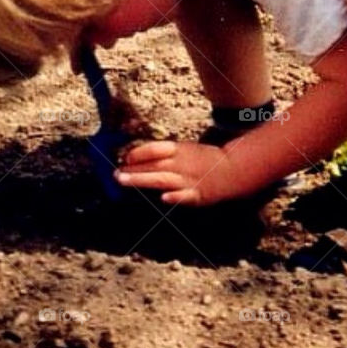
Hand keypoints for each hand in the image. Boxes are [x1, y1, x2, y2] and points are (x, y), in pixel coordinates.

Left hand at [114, 139, 241, 205]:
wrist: (232, 170)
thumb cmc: (202, 159)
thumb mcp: (185, 149)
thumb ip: (163, 154)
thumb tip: (135, 157)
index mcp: (179, 150)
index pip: (155, 149)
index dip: (138, 153)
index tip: (124, 158)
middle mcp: (182, 164)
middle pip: (153, 165)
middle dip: (133, 169)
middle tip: (115, 174)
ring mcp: (189, 180)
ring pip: (162, 180)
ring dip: (142, 180)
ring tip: (124, 181)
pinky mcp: (197, 195)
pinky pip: (185, 196)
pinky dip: (175, 197)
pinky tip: (164, 198)